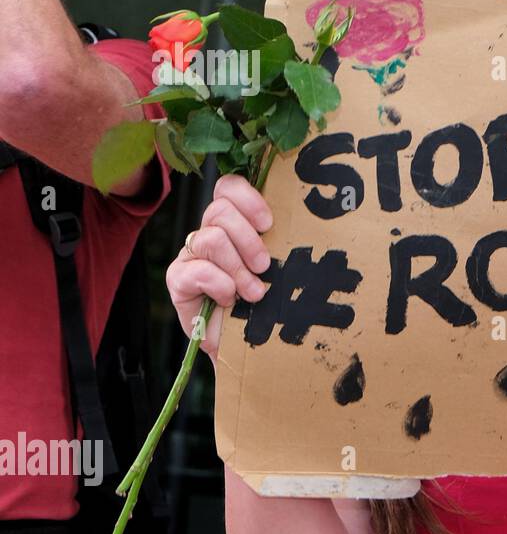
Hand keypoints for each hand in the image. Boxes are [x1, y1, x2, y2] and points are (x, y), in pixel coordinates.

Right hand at [165, 174, 273, 356]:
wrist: (247, 345)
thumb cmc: (267, 304)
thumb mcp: (280, 268)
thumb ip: (279, 243)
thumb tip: (302, 223)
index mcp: (234, 224)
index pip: (228, 188)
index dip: (248, 199)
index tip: (269, 224)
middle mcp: (209, 233)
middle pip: (219, 210)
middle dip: (248, 240)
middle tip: (264, 267)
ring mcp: (190, 255)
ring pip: (211, 238)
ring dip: (238, 268)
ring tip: (253, 293)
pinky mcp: (178, 279)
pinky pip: (198, 270)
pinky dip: (220, 286)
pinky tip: (228, 300)